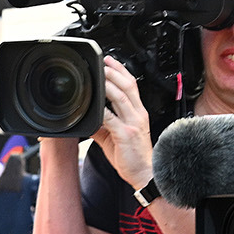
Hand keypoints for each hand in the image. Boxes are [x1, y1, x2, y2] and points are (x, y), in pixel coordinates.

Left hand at [91, 57, 154, 188]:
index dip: (121, 71)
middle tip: (102, 63)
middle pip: (128, 86)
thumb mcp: (116, 136)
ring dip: (109, 86)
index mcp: (137, 113)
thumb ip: (103, 125)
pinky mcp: (126, 135)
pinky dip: (102, 112)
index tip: (110, 61)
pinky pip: (112, 120)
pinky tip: (94, 108)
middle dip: (115, 72)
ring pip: (121, 98)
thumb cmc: (132, 155)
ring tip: (99, 78)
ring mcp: (133, 124)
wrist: (144, 173)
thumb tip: (88, 118)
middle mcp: (137, 115)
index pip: (132, 85)